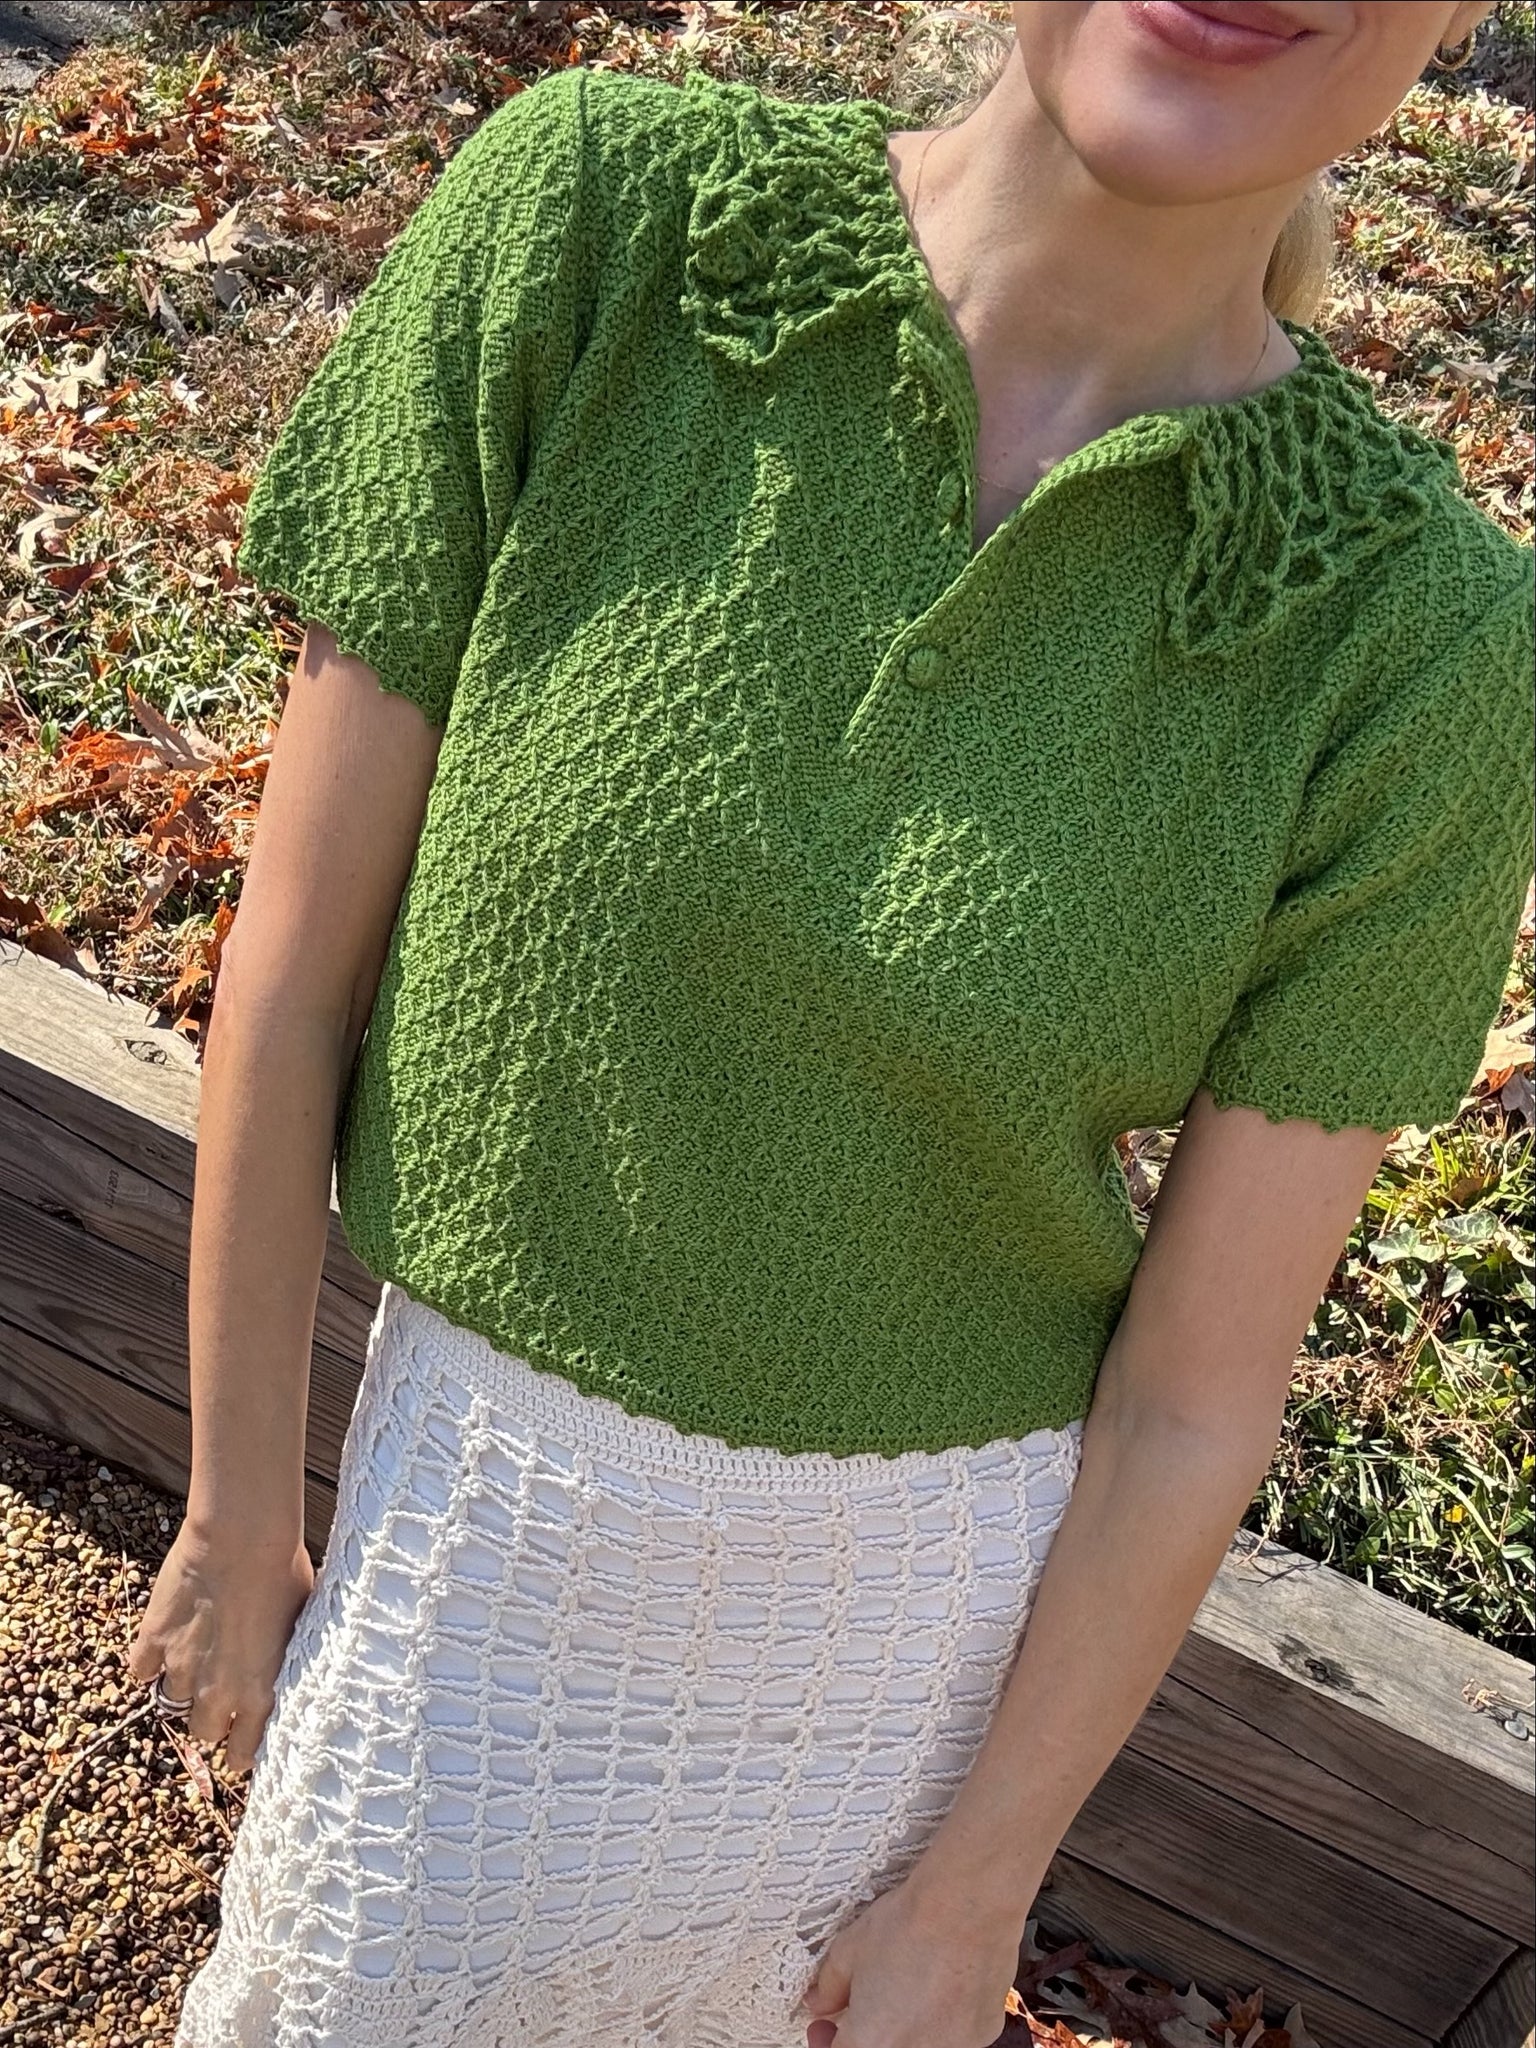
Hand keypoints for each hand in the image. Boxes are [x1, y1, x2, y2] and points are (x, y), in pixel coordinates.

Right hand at [126, 1518, 315, 1772]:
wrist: (243, 1540)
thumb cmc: (285, 1574)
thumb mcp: (302, 1622)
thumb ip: (285, 1656)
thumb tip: (286, 1663)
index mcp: (260, 1694)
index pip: (242, 1753)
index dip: (241, 1750)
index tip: (241, 1746)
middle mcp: (218, 1693)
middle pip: (204, 1732)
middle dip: (211, 1718)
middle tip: (219, 1694)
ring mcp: (181, 1668)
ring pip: (171, 1703)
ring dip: (182, 1686)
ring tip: (195, 1660)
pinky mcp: (153, 1641)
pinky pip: (141, 1670)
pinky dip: (149, 1662)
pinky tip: (164, 1644)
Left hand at [797, 1858, 1028, 2047]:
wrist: (967, 1906)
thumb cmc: (909, 1925)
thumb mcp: (849, 1950)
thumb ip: (829, 1987)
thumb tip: (820, 2002)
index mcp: (872, 2042)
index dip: (828, 2040)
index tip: (827, 2026)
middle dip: (869, 2034)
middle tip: (867, 2005)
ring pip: (918, 2043)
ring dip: (907, 2027)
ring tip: (912, 1984)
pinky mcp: (981, 2036)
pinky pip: (950, 2036)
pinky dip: (941, 2019)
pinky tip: (944, 1982)